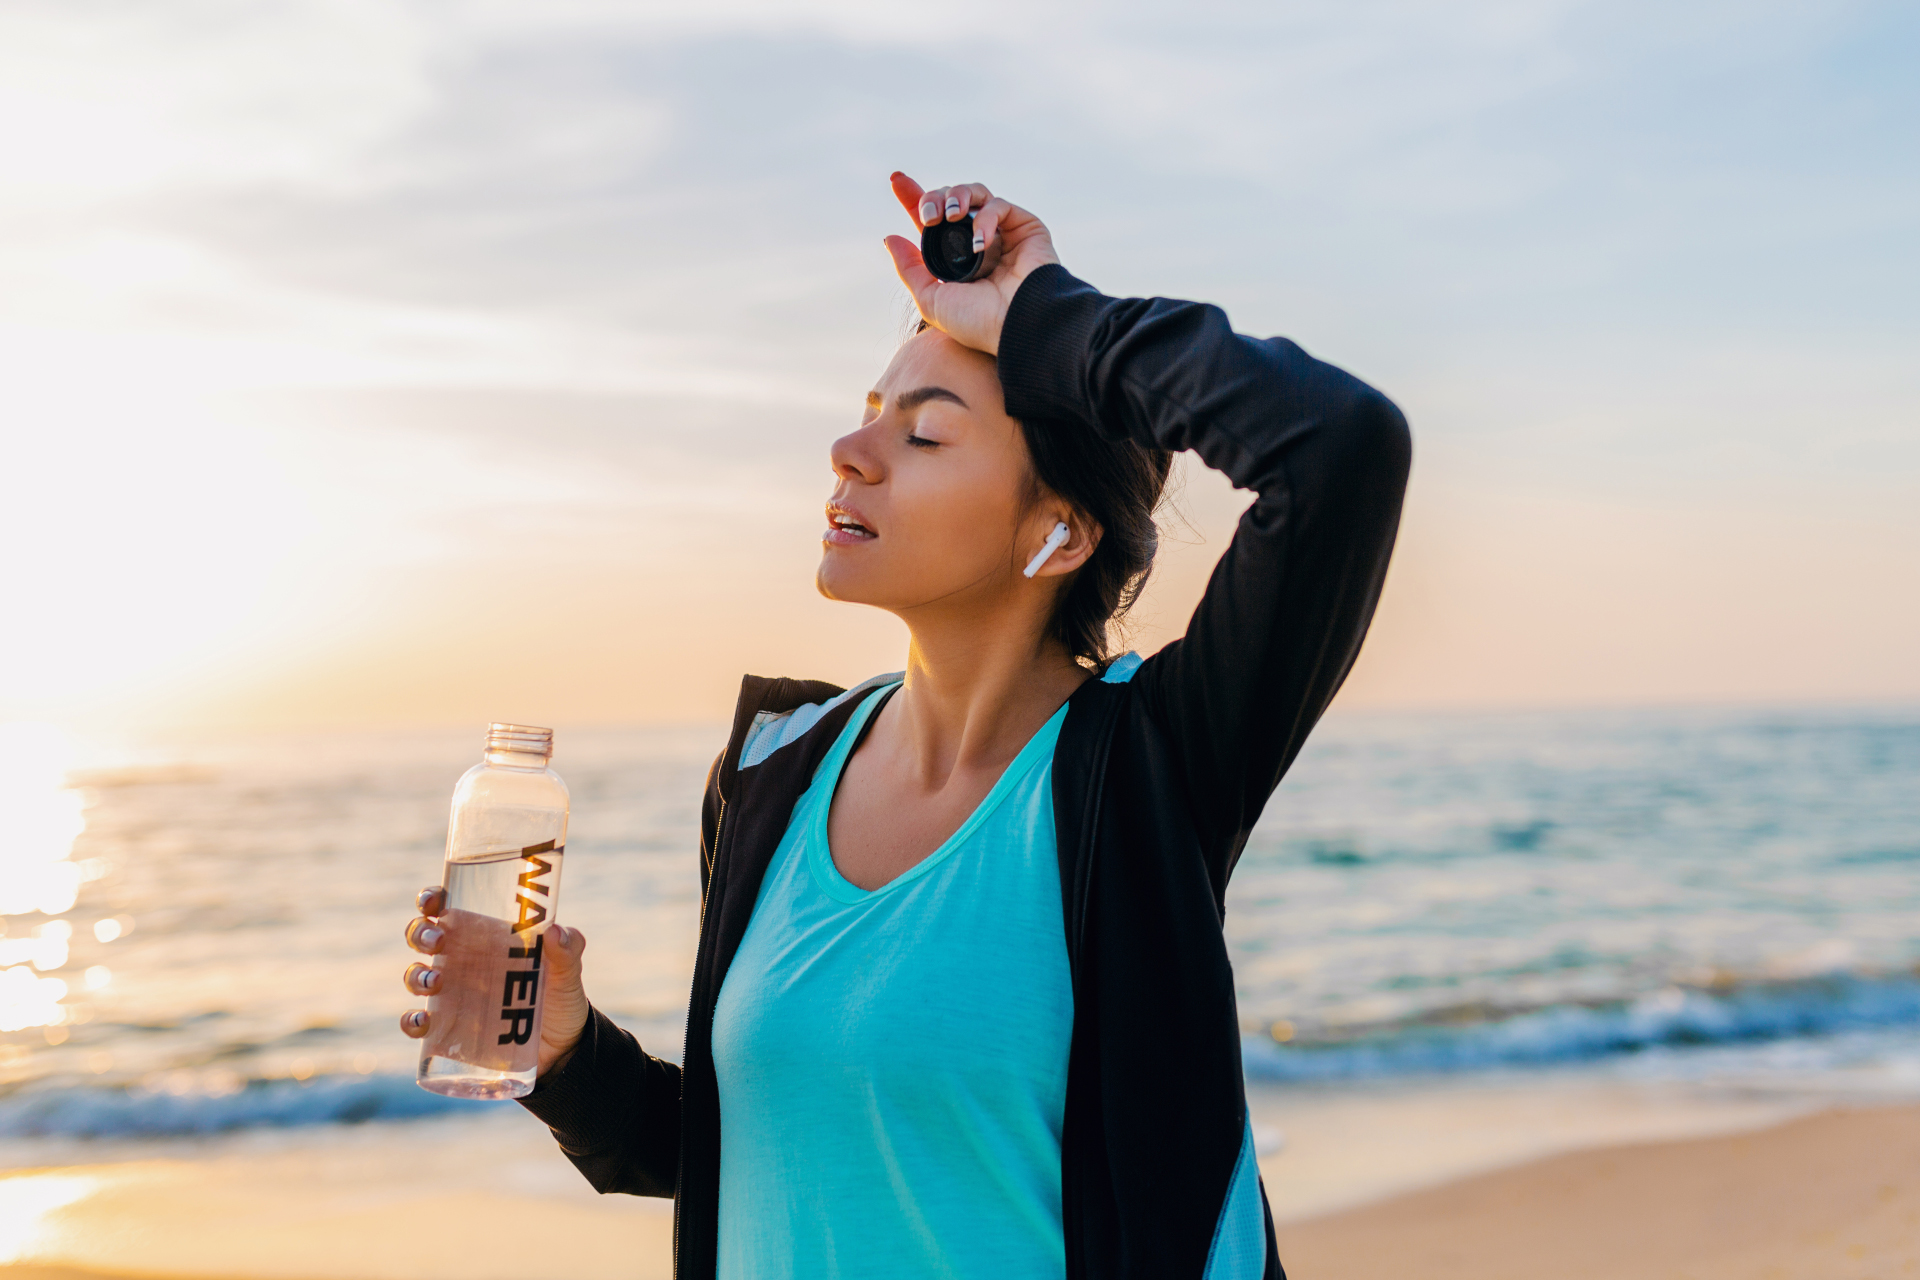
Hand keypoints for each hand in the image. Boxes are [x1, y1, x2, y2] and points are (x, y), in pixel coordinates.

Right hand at [400, 885, 590, 1077]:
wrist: (562, 1049)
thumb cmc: (559, 998)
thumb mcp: (567, 973)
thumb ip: (568, 950)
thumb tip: (556, 931)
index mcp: (485, 936)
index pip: (448, 908)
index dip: (431, 900)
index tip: (433, 903)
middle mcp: (461, 961)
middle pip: (423, 937)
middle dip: (421, 934)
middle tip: (439, 942)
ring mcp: (452, 995)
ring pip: (416, 976)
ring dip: (416, 976)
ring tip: (436, 982)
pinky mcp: (449, 1029)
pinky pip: (418, 1023)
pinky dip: (411, 1021)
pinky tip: (422, 1022)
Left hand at [883, 173, 1060, 356]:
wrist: (1016, 327)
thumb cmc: (977, 322)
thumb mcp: (931, 299)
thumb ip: (910, 269)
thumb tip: (891, 238)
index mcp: (957, 260)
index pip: (934, 222)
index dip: (915, 199)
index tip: (896, 180)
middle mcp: (979, 243)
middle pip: (952, 202)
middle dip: (934, 198)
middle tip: (929, 216)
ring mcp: (1004, 234)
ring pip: (976, 194)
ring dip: (957, 196)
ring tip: (952, 215)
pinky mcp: (1027, 228)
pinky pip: (1000, 206)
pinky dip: (986, 217)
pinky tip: (980, 243)